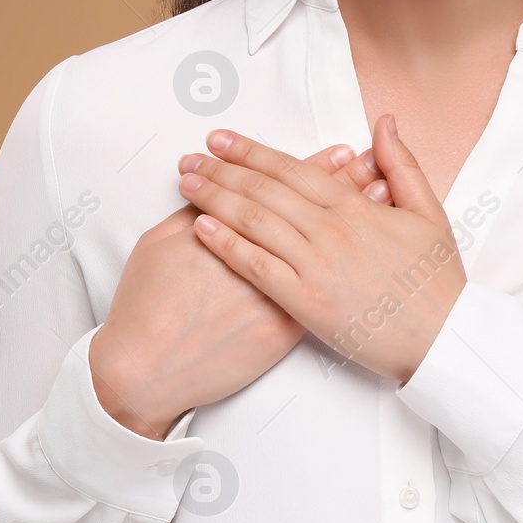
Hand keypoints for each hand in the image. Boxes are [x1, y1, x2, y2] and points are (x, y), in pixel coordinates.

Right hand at [89, 143, 392, 437]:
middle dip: (344, 183)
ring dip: (354, 217)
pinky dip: (350, 265)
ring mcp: (272, 294)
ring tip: (379, 194)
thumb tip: (211, 189)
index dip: (312, 168)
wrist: (146, 371)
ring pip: (323, 247)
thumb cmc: (143, 308)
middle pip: (309, 211)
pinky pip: (324, 292)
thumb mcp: (157, 246)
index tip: (342, 151)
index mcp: (226, 228)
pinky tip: (371, 250)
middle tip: (372, 161)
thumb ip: (190, 213)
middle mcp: (255, 256)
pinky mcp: (281, 329)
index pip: (278, 188)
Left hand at [177, 114, 465, 384]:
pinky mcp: (306, 301)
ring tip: (186, 183)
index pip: (293, 169)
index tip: (222, 140)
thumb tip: (385, 122)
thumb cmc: (437, 282)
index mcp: (357, 208)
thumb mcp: (429, 213)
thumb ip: (402, 165)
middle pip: (265, 190)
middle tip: (190, 156)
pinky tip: (200, 227)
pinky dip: (226, 244)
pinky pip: (257, 267)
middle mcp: (331, 230)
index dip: (253, 152)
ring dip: (215, 198)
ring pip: (255, 221)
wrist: (444, 338)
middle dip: (222, 169)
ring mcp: (316, 265)